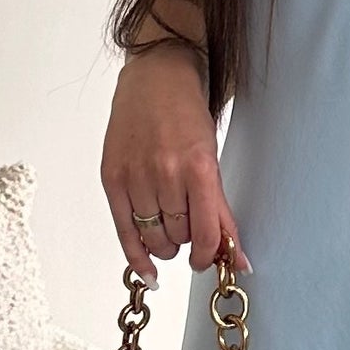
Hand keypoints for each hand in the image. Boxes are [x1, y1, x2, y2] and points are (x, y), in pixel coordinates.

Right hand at [100, 40, 248, 281]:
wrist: (155, 78)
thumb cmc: (186, 116)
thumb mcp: (212, 160)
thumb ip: (221, 212)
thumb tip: (237, 259)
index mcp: (198, 168)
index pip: (205, 234)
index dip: (209, 255)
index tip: (209, 259)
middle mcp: (165, 173)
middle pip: (179, 237)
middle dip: (186, 240)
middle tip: (188, 227)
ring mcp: (135, 175)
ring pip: (154, 237)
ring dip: (165, 243)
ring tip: (169, 229)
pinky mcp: (112, 177)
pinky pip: (124, 230)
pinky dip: (137, 256)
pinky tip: (148, 271)